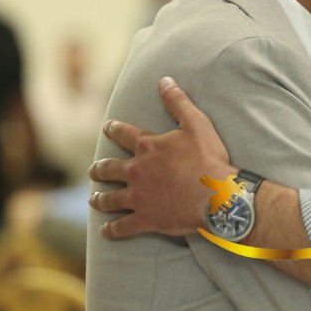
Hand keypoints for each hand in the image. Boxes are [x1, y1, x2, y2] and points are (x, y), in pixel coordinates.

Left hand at [89, 76, 236, 238]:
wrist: (217, 197)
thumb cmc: (208, 159)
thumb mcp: (196, 124)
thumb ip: (177, 101)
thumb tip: (164, 80)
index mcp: (147, 147)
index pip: (122, 134)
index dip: (113, 129)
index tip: (107, 128)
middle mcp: (136, 171)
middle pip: (108, 169)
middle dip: (99, 169)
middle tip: (94, 170)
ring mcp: (139, 197)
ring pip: (110, 198)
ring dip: (100, 198)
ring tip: (94, 199)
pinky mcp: (146, 219)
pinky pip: (122, 227)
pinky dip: (112, 230)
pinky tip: (105, 231)